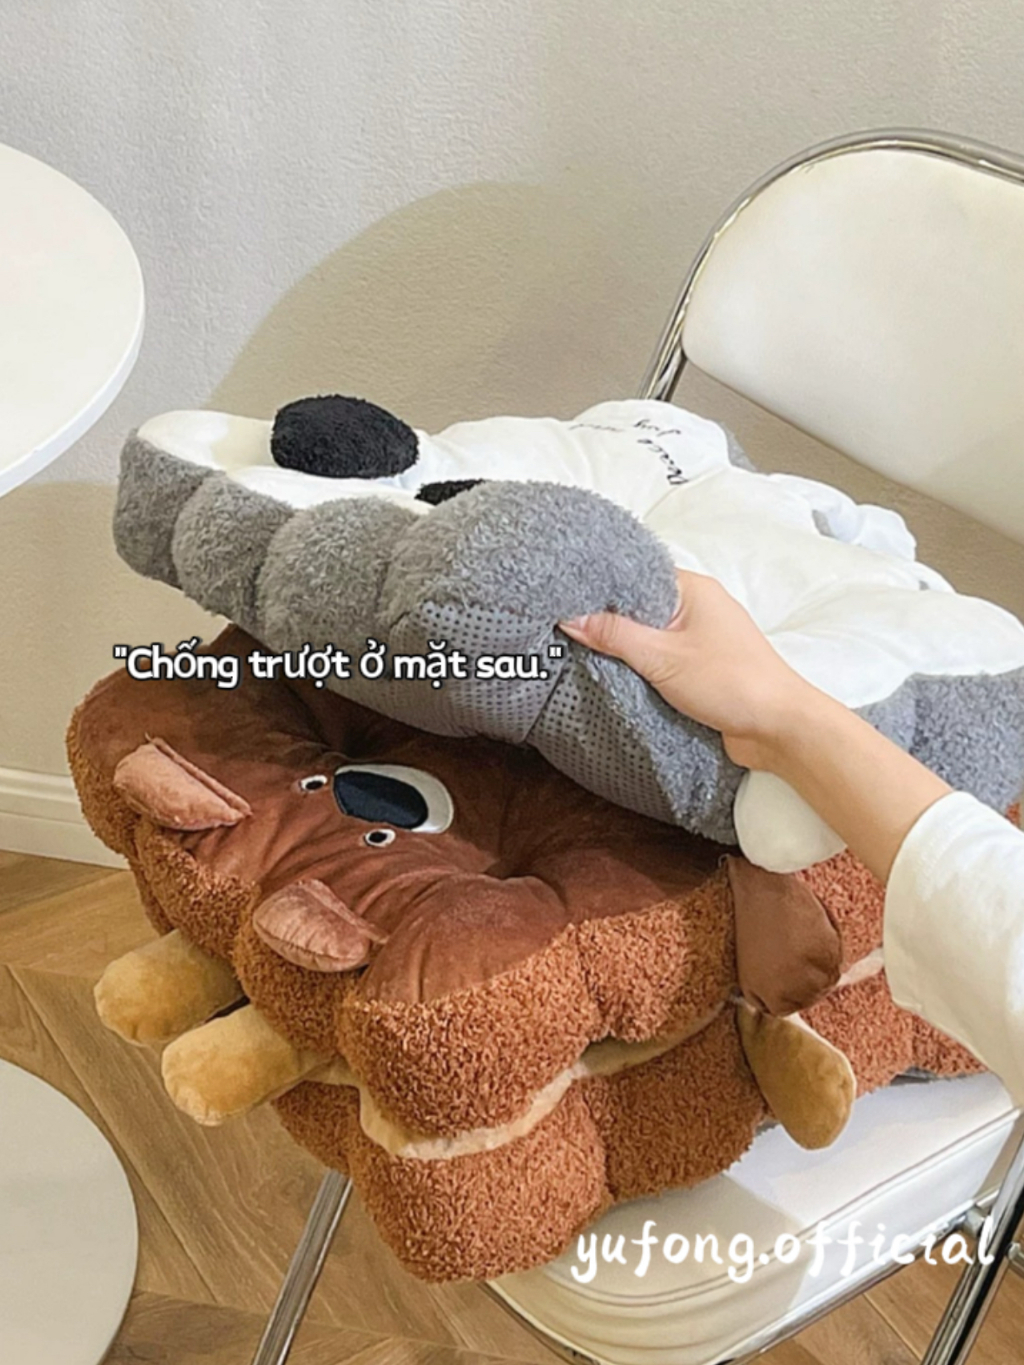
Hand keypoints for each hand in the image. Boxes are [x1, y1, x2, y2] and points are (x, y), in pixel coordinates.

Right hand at [560, 570, 817, 769]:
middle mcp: (696, 608)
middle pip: (639, 606)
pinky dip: (639, 668)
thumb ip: (614, 636)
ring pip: (648, 636)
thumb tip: (570, 617)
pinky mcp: (700, 668)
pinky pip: (660, 660)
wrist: (779, 729)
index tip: (563, 593)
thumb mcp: (663, 658)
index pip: (635, 573)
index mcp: (692, 590)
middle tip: (560, 625)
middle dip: (605, 618)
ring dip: (623, 648)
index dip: (599, 583)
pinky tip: (613, 676)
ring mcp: (700, 639)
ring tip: (578, 650)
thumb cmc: (731, 682)